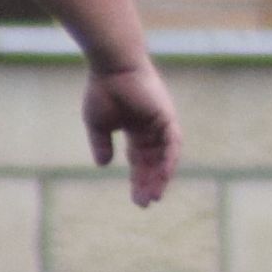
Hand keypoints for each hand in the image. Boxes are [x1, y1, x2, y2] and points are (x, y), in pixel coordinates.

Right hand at [88, 53, 180, 204]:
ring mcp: (161, 123)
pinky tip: (164, 176)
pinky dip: (170, 159)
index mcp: (136, 129)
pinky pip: (173, 143)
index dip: (138, 180)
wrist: (111, 67)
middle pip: (153, 162)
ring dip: (161, 176)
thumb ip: (101, 144)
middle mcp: (152, 128)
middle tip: (145, 203)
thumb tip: (103, 165)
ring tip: (154, 196)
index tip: (136, 200)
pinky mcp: (167, 117)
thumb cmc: (103, 89)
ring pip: (165, 156)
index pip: (140, 160)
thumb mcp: (98, 124)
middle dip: (149, 183)